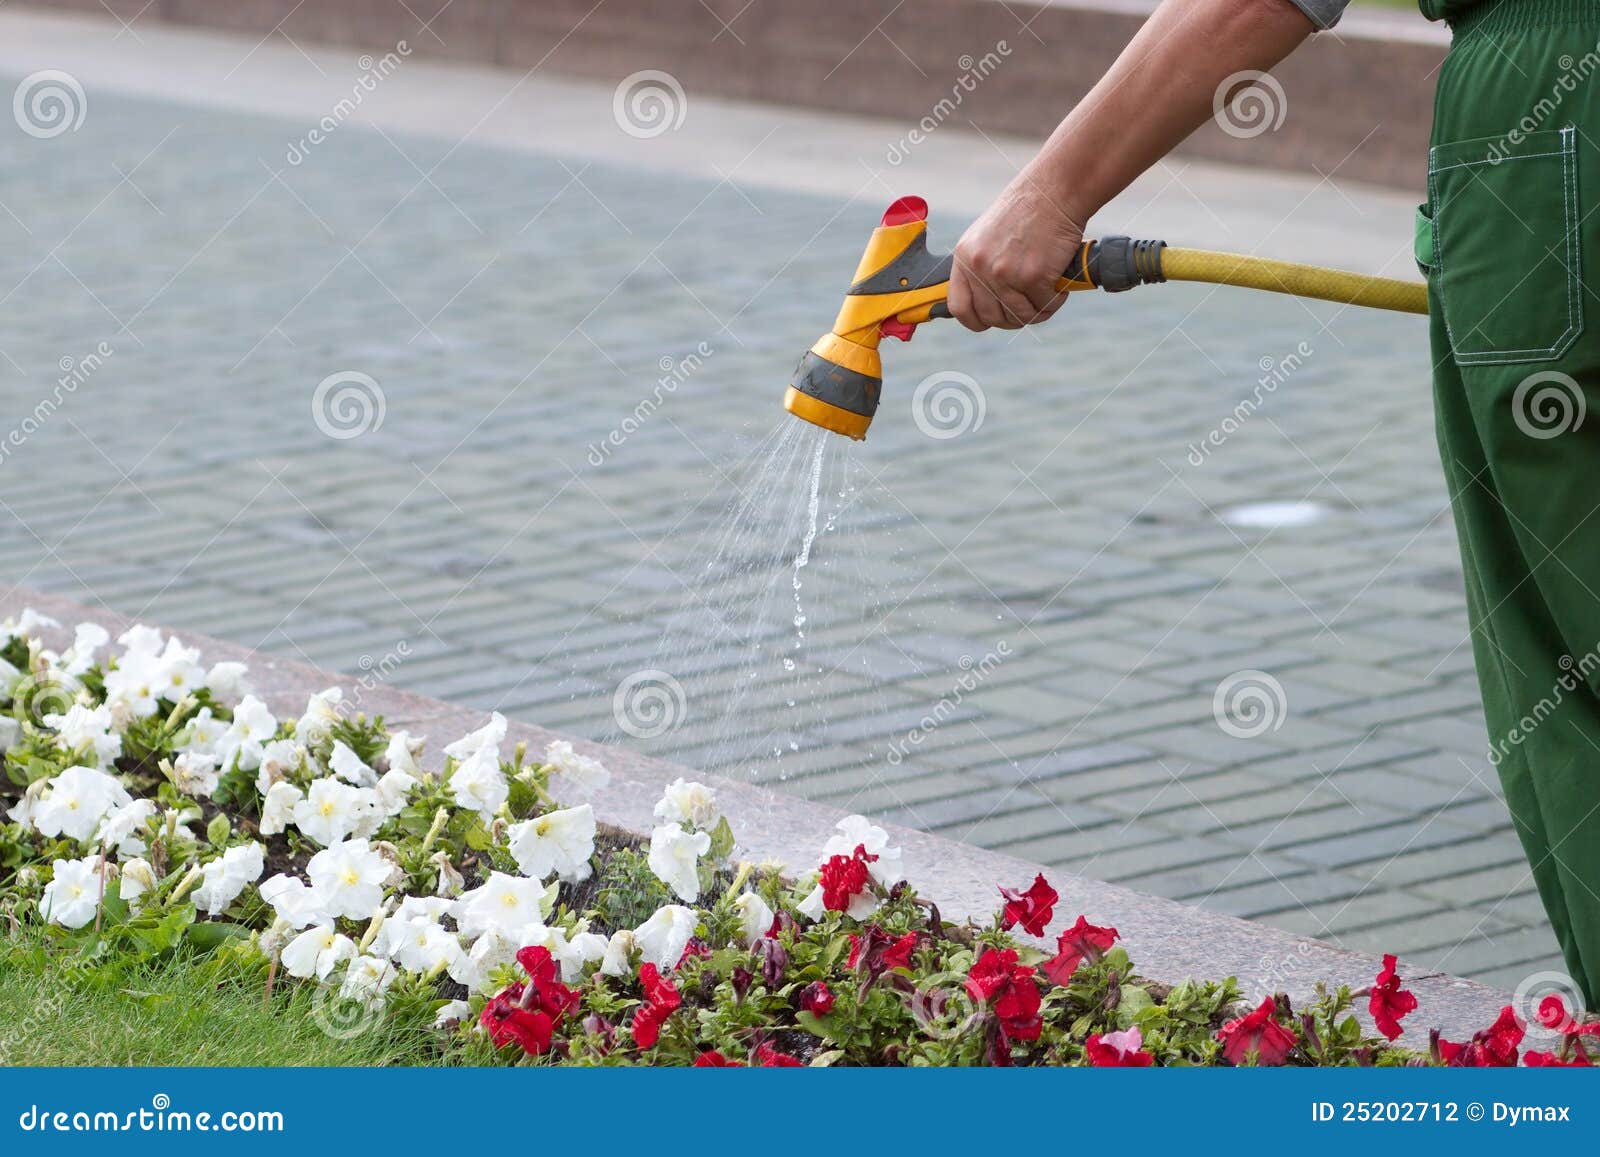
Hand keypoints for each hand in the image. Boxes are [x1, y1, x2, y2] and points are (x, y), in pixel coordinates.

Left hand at [947, 184, 1083, 331]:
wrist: (1054, 190)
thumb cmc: (1026, 212)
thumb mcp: (987, 238)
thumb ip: (979, 268)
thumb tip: (982, 305)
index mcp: (964, 257)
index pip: (959, 308)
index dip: (976, 320)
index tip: (991, 321)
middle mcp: (980, 266)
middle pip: (992, 317)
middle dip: (1014, 317)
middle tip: (1030, 304)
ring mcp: (1005, 272)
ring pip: (1020, 316)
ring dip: (1038, 309)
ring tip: (1048, 291)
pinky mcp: (1033, 275)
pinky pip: (1044, 306)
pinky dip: (1056, 299)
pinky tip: (1059, 283)